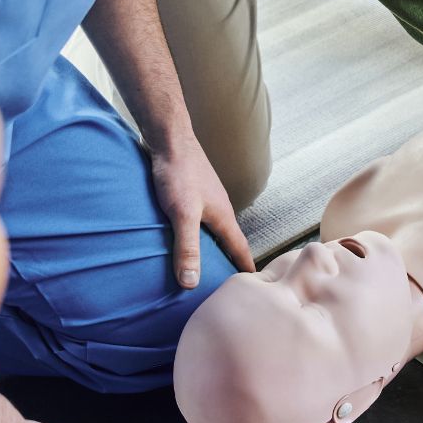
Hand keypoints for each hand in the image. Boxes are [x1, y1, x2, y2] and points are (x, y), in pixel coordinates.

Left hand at [150, 141, 255, 288]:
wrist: (170, 138)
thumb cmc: (179, 174)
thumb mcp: (182, 215)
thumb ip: (187, 248)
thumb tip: (191, 284)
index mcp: (223, 217)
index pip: (240, 249)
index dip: (245, 267)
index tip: (253, 284)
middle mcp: (219, 209)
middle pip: (229, 240)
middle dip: (232, 260)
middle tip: (229, 281)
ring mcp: (207, 199)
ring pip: (215, 229)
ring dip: (215, 246)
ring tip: (208, 263)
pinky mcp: (192, 191)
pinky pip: (200, 219)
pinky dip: (199, 233)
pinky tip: (186, 235)